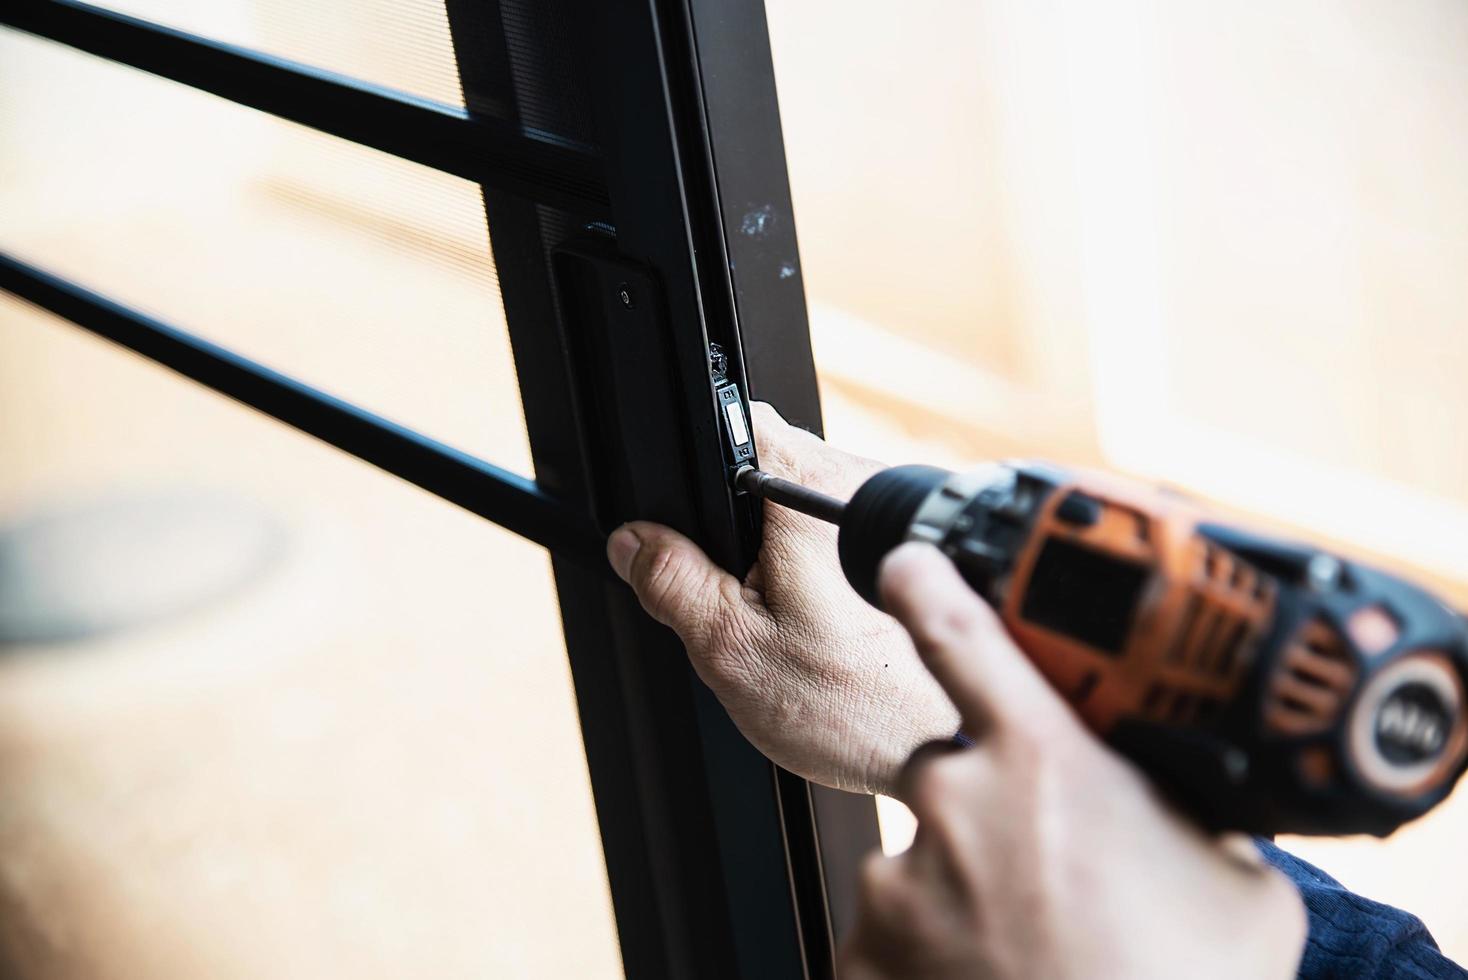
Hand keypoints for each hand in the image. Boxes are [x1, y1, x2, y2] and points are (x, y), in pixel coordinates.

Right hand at [604, 403, 959, 794]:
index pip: (739, 422)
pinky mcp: (924, 548)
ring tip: (803, 624)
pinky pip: (855, 541)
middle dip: (749, 525)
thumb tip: (634, 541)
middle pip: (777, 469)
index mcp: (811, 489)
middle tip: (752, 600)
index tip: (699, 524)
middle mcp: (867, 484)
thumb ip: (673, 582)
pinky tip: (839, 629)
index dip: (702, 466)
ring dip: (795, 554)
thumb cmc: (861, 705)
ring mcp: (902, 513)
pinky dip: (836, 576)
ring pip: (817, 509)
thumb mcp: (733, 648)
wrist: (953, 747)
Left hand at [840, 543, 1306, 979]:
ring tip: (1031, 941)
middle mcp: (953, 805)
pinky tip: (989, 975)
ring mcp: (900, 882)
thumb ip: (1179, 812)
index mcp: (1040, 762)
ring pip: (919, 855)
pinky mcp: (864, 952)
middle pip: (945, 768)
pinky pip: (890, 927)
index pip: (960, 636)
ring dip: (962, 884)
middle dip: (986, 805)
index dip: (928, 585)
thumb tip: (1176, 800)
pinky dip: (929, 946)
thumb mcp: (1228, 878)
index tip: (906, 562)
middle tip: (1048, 869)